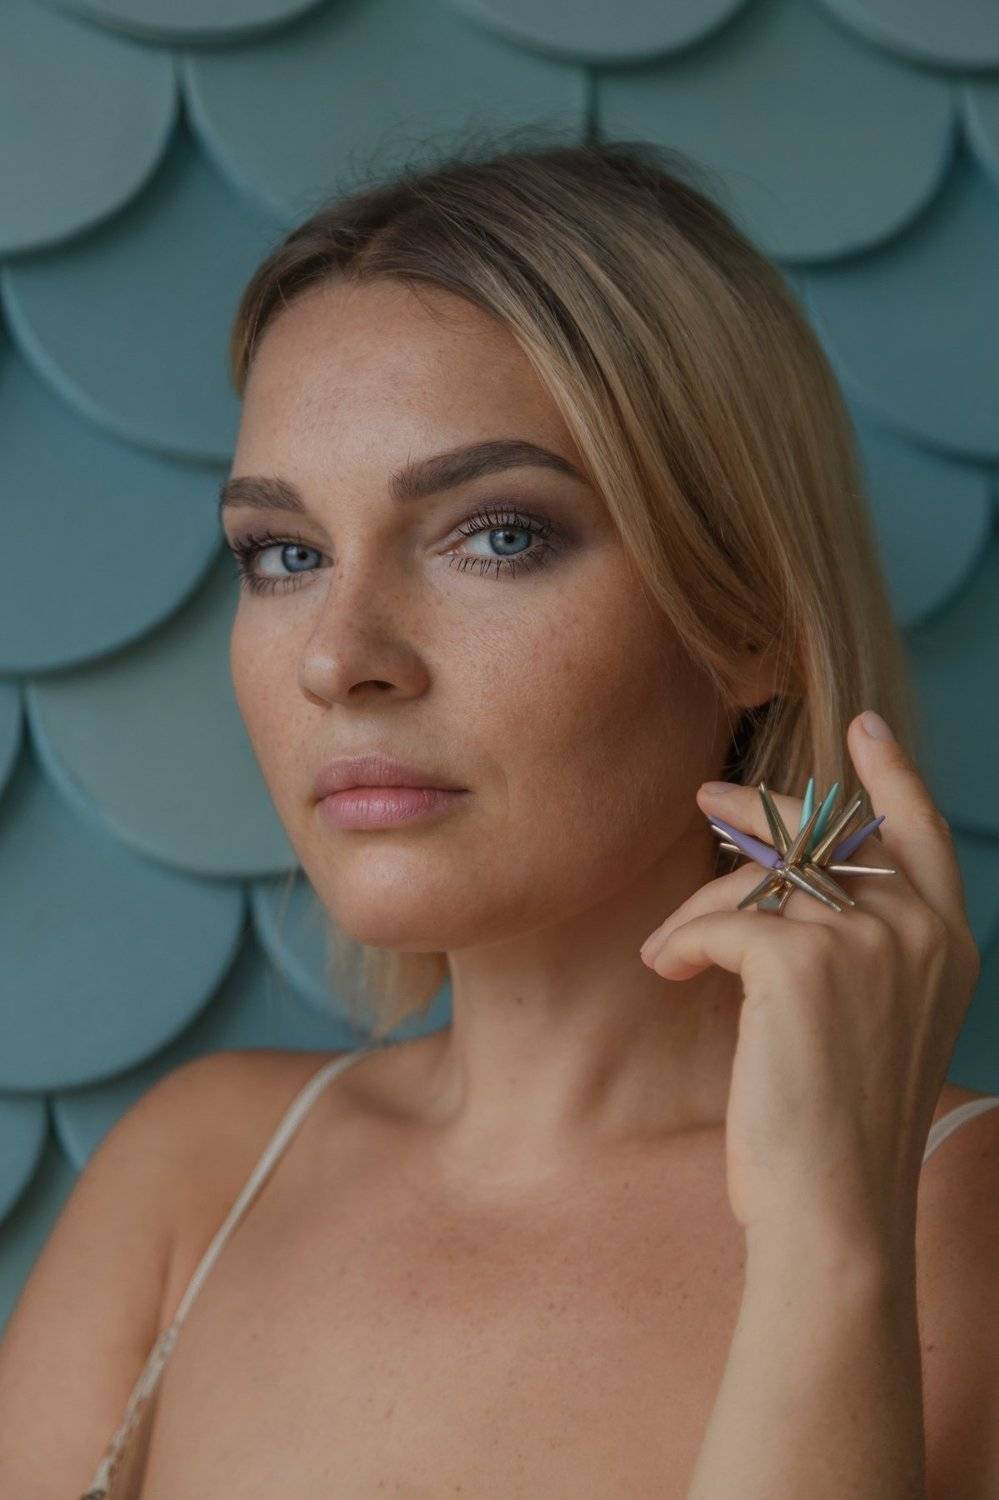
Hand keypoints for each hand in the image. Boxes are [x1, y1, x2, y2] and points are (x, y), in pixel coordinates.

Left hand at [639, 711, 980, 1254]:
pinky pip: (718, 922)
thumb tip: (776, 884)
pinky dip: (680, 942)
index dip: (892, 777)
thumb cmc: (836, 1131)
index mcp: (947, 947)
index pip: (922, 835)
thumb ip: (853, 950)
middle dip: (760, 813)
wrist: (833, 1212)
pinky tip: (667, 970)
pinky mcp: (801, 962)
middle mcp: (919, 932)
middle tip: (709, 797)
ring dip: (701, 911)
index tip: (864, 729)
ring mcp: (866, 941)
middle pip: (825, 840)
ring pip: (759, 884)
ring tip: (669, 951)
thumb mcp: (867, 1024)